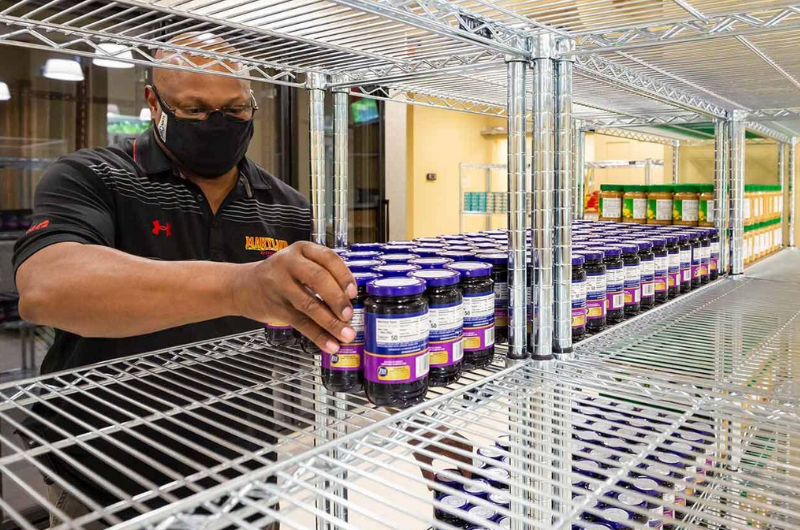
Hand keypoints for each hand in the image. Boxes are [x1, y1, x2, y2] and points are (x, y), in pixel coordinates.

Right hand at [230, 241, 356, 351]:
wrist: (241, 285)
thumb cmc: (277, 275)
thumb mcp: (299, 262)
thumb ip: (322, 273)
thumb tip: (349, 299)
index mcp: (302, 250)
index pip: (328, 258)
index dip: (344, 276)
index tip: (353, 292)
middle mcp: (290, 264)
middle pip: (319, 279)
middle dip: (338, 299)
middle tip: (349, 314)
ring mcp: (280, 285)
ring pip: (309, 304)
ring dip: (331, 323)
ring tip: (345, 334)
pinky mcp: (275, 307)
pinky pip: (301, 323)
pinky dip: (318, 335)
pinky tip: (330, 344)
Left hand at [409, 424, 472, 486]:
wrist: (412, 426)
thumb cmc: (415, 440)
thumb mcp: (422, 459)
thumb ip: (427, 474)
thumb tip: (431, 487)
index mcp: (446, 445)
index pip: (462, 459)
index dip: (466, 469)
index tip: (467, 476)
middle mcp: (451, 438)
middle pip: (468, 450)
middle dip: (469, 462)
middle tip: (467, 472)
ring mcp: (450, 433)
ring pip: (466, 444)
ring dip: (468, 455)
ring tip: (464, 465)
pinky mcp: (449, 431)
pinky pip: (461, 439)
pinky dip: (464, 448)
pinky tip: (459, 455)